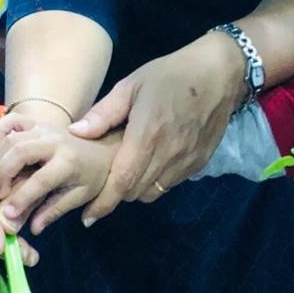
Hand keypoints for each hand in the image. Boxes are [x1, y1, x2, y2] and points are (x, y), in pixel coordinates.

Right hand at [0, 114, 122, 234]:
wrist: (103, 148)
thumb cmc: (92, 176)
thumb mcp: (79, 196)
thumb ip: (54, 211)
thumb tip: (33, 229)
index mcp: (69, 162)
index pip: (40, 180)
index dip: (21, 198)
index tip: (7, 214)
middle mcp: (54, 141)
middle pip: (19, 152)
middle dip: (2, 174)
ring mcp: (43, 128)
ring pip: (11, 138)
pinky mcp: (35, 122)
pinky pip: (10, 122)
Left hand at [69, 34, 245, 219]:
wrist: (218, 76)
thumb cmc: (170, 75)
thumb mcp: (131, 85)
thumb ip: (103, 113)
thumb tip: (75, 133)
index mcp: (147, 135)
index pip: (122, 181)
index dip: (103, 202)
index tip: (88, 216)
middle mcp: (168, 154)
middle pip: (134, 192)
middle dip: (115, 194)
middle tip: (103, 186)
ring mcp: (186, 162)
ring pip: (152, 193)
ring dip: (135, 190)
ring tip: (127, 174)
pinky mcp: (198, 164)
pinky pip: (170, 184)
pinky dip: (155, 182)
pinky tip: (151, 165)